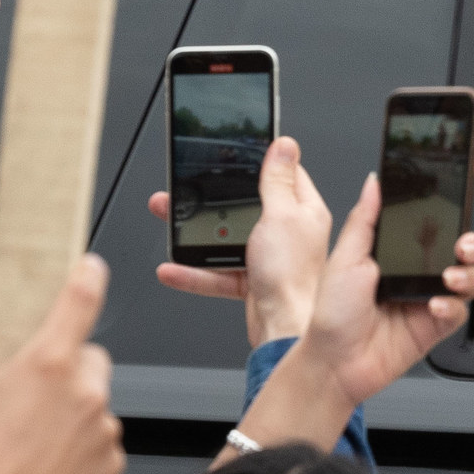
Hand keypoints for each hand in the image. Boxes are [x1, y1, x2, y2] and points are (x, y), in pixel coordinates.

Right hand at [0, 256, 122, 473]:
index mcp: (47, 363)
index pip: (80, 300)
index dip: (86, 276)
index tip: (90, 266)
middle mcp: (85, 391)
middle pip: (89, 359)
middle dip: (66, 367)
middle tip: (30, 392)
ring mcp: (104, 428)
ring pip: (94, 402)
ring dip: (72, 410)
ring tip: (31, 439)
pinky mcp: (111, 461)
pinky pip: (99, 440)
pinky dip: (80, 445)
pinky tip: (47, 463)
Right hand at [144, 135, 336, 347]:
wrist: (285, 328)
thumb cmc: (294, 277)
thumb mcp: (281, 215)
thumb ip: (278, 181)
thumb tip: (285, 145)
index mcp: (304, 211)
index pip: (285, 174)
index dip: (262, 161)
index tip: (239, 150)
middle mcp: (290, 233)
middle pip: (246, 205)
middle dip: (212, 197)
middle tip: (184, 186)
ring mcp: (270, 258)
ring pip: (226, 237)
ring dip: (195, 233)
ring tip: (168, 219)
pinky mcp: (253, 281)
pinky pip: (218, 272)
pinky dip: (194, 272)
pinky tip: (173, 268)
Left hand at [297, 171, 473, 405]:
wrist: (336, 362)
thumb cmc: (333, 315)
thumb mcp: (344, 257)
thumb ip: (365, 219)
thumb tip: (374, 183)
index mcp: (396, 251)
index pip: (431, 220)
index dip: (453, 200)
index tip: (469, 178)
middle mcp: (417, 272)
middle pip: (462, 247)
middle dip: (473, 240)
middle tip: (463, 244)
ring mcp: (430, 297)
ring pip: (471, 277)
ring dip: (468, 274)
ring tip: (451, 277)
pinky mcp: (437, 324)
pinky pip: (461, 310)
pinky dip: (453, 306)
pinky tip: (435, 305)